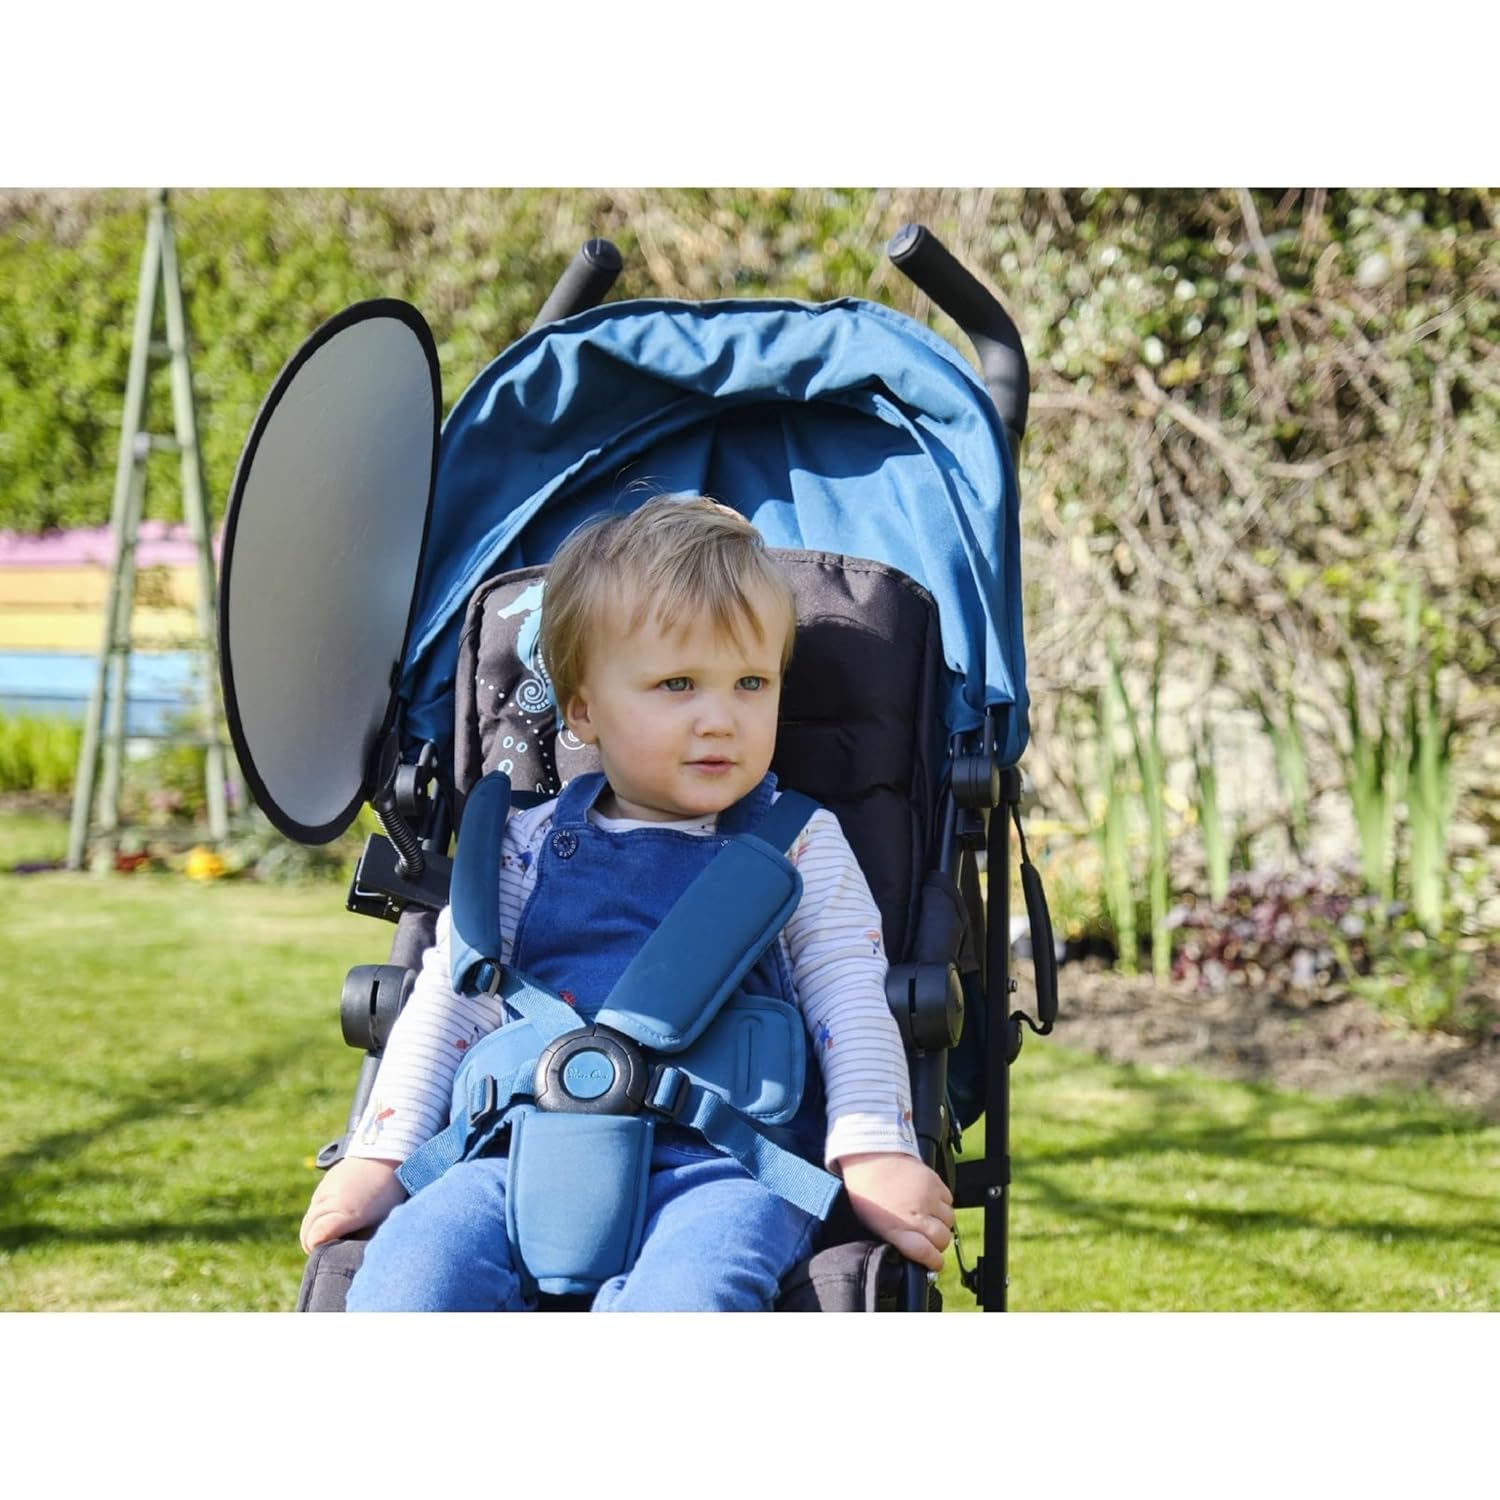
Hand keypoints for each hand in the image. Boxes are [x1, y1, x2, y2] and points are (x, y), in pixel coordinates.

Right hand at [299, 1156, 406, 1252]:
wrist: (387, 1154)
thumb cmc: (388, 1192)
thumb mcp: (379, 1220)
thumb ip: (360, 1238)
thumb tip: (347, 1254)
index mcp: (342, 1211)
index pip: (313, 1239)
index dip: (319, 1252)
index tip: (329, 1257)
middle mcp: (327, 1199)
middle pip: (307, 1231)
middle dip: (313, 1244)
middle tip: (328, 1253)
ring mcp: (323, 1189)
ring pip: (309, 1218)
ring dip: (314, 1230)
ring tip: (331, 1236)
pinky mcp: (324, 1182)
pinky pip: (314, 1205)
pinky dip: (318, 1216)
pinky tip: (333, 1219)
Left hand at [838, 1152, 954, 1271]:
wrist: (865, 1158)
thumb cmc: (865, 1192)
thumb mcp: (875, 1224)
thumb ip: (896, 1240)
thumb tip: (911, 1253)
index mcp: (896, 1229)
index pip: (926, 1253)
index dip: (934, 1262)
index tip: (934, 1262)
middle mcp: (915, 1215)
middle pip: (943, 1239)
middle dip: (939, 1243)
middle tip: (930, 1239)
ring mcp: (927, 1197)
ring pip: (949, 1220)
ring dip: (942, 1223)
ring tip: (929, 1217)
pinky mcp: (933, 1181)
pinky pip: (949, 1200)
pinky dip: (943, 1204)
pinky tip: (930, 1202)